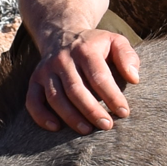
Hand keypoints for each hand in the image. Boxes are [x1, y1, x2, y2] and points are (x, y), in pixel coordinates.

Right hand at [26, 28, 143, 132]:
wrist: (62, 35)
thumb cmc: (95, 45)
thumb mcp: (115, 41)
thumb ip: (127, 57)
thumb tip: (134, 78)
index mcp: (84, 50)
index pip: (98, 76)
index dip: (112, 96)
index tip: (124, 112)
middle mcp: (62, 60)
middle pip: (76, 89)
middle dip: (92, 110)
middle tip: (107, 126)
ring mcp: (46, 70)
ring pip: (55, 97)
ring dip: (71, 116)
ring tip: (87, 130)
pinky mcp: (35, 80)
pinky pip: (33, 100)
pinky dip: (41, 116)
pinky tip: (56, 127)